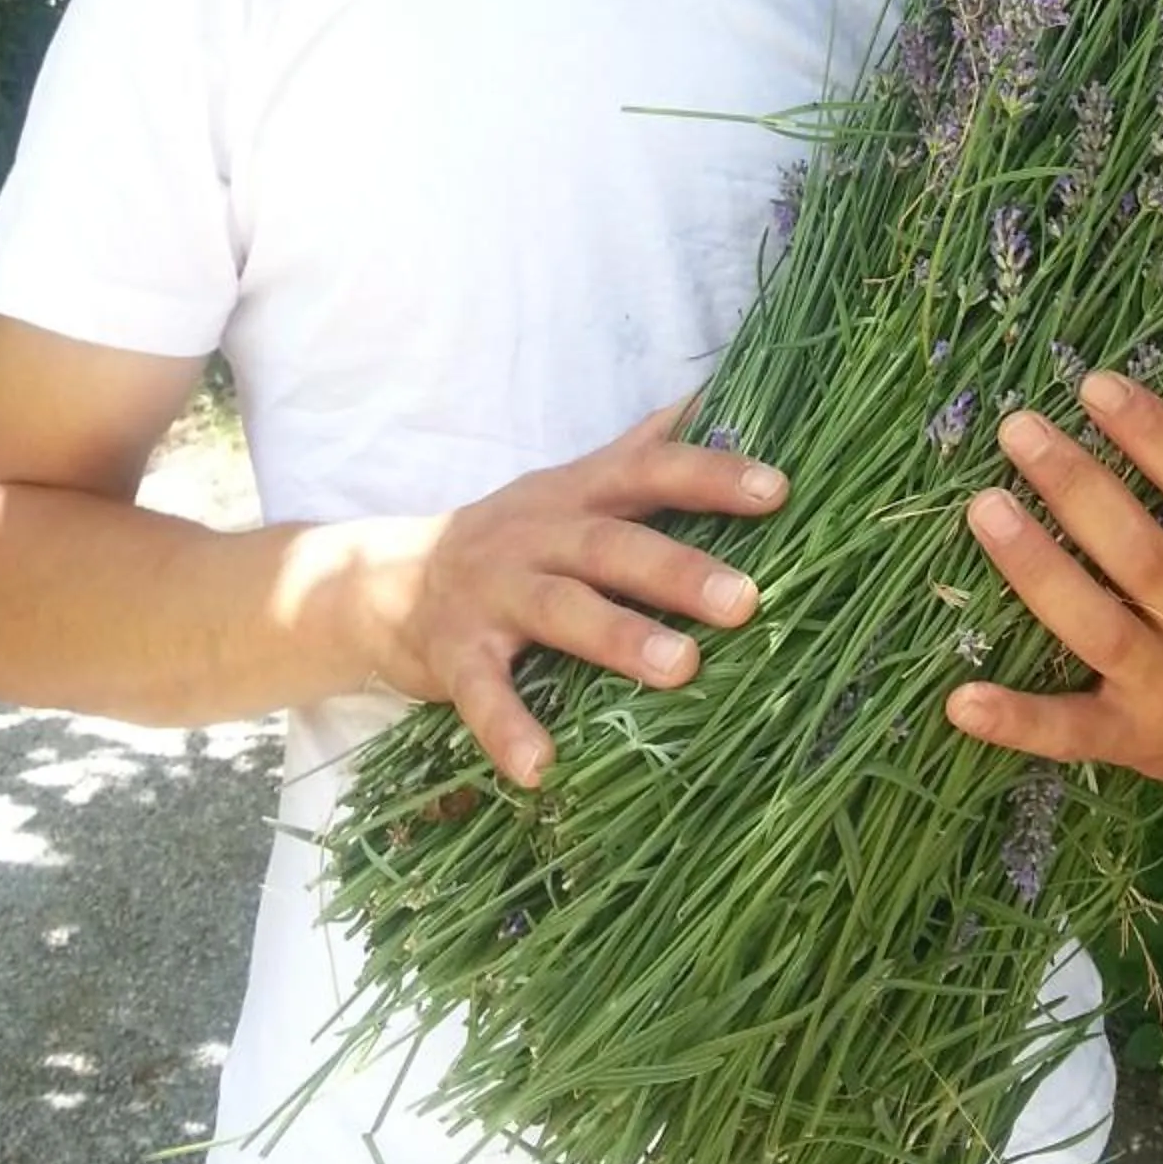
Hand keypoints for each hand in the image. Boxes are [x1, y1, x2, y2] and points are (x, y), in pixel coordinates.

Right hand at [350, 398, 784, 786]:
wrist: (384, 580)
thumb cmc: (512, 537)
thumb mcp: (571, 485)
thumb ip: (640, 449)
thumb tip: (713, 396)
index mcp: (577, 494)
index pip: (651, 470)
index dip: (711, 475)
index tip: (778, 491)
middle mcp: (538, 534)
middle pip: (613, 545)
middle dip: (680, 570)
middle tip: (746, 601)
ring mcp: (492, 591)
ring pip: (560, 608)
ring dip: (620, 636)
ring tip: (682, 669)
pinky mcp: (453, 651)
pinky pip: (481, 690)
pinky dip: (508, 728)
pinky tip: (542, 767)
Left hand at [945, 369, 1162, 788]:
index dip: (1156, 436)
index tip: (1097, 387)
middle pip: (1141, 552)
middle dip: (1076, 485)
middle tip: (1019, 428)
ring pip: (1096, 626)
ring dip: (1034, 568)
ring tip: (983, 507)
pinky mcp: (1133, 738)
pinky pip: (1071, 731)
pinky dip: (1016, 720)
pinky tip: (960, 699)